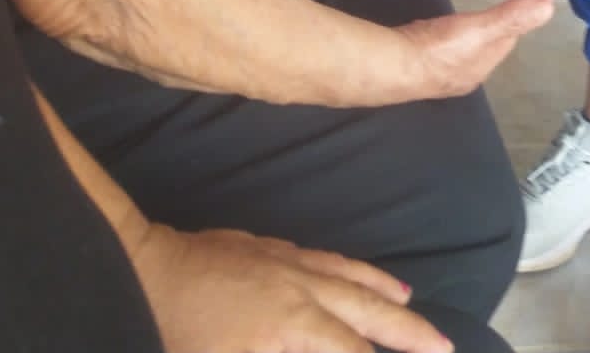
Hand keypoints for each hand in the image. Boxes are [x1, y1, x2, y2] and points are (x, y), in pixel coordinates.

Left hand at [134, 225, 449, 352]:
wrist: (142, 269)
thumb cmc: (178, 335)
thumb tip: (323, 351)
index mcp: (294, 328)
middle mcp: (301, 290)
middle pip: (366, 312)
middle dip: (409, 333)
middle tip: (446, 347)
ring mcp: (284, 262)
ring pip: (348, 276)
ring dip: (383, 293)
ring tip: (411, 304)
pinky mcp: (265, 247)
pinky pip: (322, 255)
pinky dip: (347, 265)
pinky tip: (350, 270)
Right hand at [398, 0, 553, 98]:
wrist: (395, 66)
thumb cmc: (440, 48)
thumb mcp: (481, 28)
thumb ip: (512, 16)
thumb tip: (549, 6)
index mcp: (483, 66)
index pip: (507, 40)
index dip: (514, 19)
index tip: (518, 1)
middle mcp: (467, 75)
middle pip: (487, 47)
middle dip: (494, 28)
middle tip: (496, 5)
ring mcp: (443, 73)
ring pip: (465, 50)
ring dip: (470, 34)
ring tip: (470, 18)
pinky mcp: (423, 66)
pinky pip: (444, 50)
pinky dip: (448, 39)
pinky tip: (441, 33)